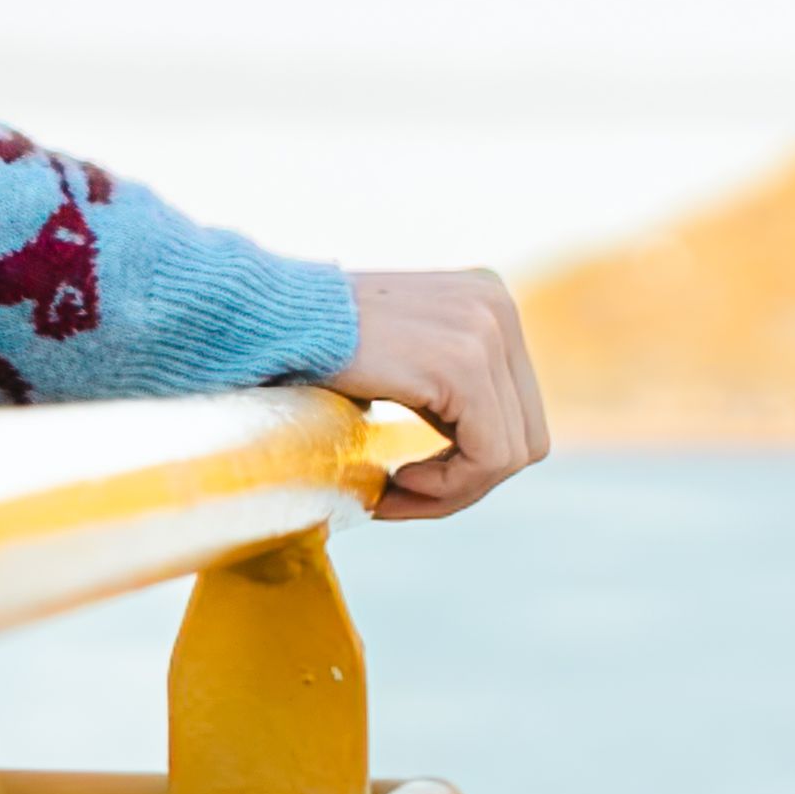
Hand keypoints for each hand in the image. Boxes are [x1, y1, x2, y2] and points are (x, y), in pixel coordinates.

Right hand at [334, 267, 547, 517]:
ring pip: (510, 455)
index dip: (471, 462)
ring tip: (391, 489)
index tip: (407, 478)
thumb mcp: (402, 359)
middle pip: (525, 436)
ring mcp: (488, 330)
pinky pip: (489, 458)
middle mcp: (499, 307)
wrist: (269, 318)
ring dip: (451, 491)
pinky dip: (446, 488)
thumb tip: (479, 454)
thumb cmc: (314, 349)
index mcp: (488, 301)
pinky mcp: (465, 364)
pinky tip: (394, 481)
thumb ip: (447, 388)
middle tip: (400, 492)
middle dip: (466, 481)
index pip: (519, 411)